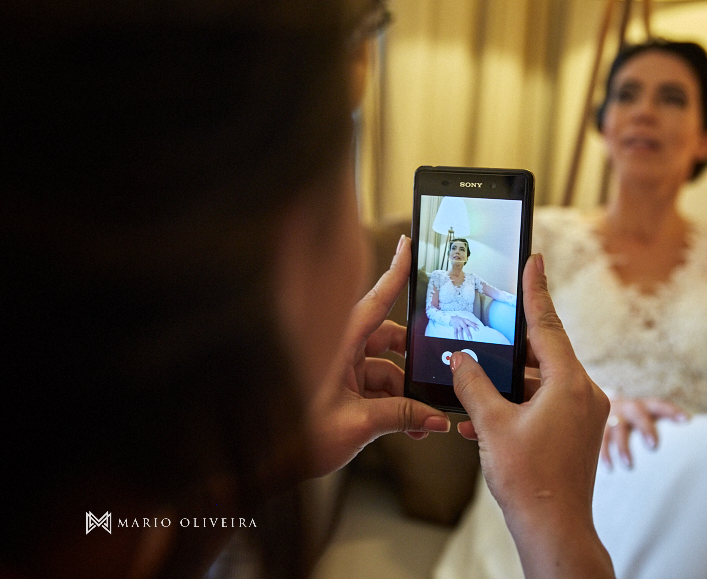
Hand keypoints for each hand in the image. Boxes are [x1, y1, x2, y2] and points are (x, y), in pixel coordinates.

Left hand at [308, 236, 449, 476]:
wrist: (267, 465)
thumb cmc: (296, 438)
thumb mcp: (358, 425)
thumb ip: (401, 417)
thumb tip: (435, 418)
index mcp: (338, 345)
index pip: (375, 301)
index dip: (394, 272)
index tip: (408, 244)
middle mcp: (339, 351)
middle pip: (387, 338)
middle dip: (413, 360)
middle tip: (435, 377)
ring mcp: (339, 370)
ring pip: (384, 368)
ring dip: (405, 392)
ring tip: (422, 421)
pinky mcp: (339, 389)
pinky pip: (375, 388)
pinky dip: (393, 404)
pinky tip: (409, 426)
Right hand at [450, 254, 613, 578]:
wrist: (554, 530)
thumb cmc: (529, 480)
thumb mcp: (491, 426)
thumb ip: (473, 385)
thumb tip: (461, 360)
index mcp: (570, 384)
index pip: (548, 324)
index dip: (536, 290)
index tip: (534, 260)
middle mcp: (584, 393)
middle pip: (545, 353)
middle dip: (513, 344)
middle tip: (491, 323)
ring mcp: (585, 414)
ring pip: (543, 381)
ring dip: (510, 383)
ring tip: (476, 382)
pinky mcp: (578, 432)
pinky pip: (546, 404)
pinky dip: (520, 405)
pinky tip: (485, 418)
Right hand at [450, 314, 478, 340]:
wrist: (453, 318)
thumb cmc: (462, 320)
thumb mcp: (466, 320)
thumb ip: (472, 323)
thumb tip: (478, 325)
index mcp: (465, 320)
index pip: (470, 323)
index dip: (474, 326)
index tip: (477, 330)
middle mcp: (461, 322)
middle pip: (465, 327)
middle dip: (467, 333)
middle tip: (470, 338)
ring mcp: (457, 325)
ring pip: (459, 331)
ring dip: (461, 336)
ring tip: (463, 340)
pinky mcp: (454, 328)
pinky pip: (455, 332)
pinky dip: (456, 336)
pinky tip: (457, 339)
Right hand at [601, 397, 688, 468]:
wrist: (596, 406)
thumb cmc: (633, 420)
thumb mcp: (646, 416)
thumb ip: (664, 425)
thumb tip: (693, 435)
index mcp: (644, 406)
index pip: (660, 405)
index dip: (673, 411)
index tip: (687, 420)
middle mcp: (628, 408)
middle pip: (637, 414)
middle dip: (645, 428)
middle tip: (653, 446)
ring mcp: (612, 418)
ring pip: (617, 429)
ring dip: (622, 447)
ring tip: (629, 465)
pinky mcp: (597, 428)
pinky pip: (600, 441)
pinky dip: (604, 454)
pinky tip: (609, 468)